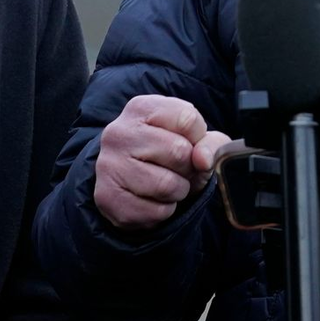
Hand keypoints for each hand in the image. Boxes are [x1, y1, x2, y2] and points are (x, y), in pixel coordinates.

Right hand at [94, 95, 231, 228]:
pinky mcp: (108, 198)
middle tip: (178, 169)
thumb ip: (211, 144)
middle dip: (188, 167)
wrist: (132, 185)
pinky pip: (156, 211)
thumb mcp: (197, 141)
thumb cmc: (170, 156)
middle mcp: (118, 132)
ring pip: (167, 185)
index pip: (188, 118)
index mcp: (141, 108)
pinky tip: (153, 200)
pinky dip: (165, 211)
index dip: (198, 138)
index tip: (188, 143)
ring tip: (167, 185)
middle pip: (178, 150)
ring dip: (178, 191)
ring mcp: (109, 165)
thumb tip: (203, 160)